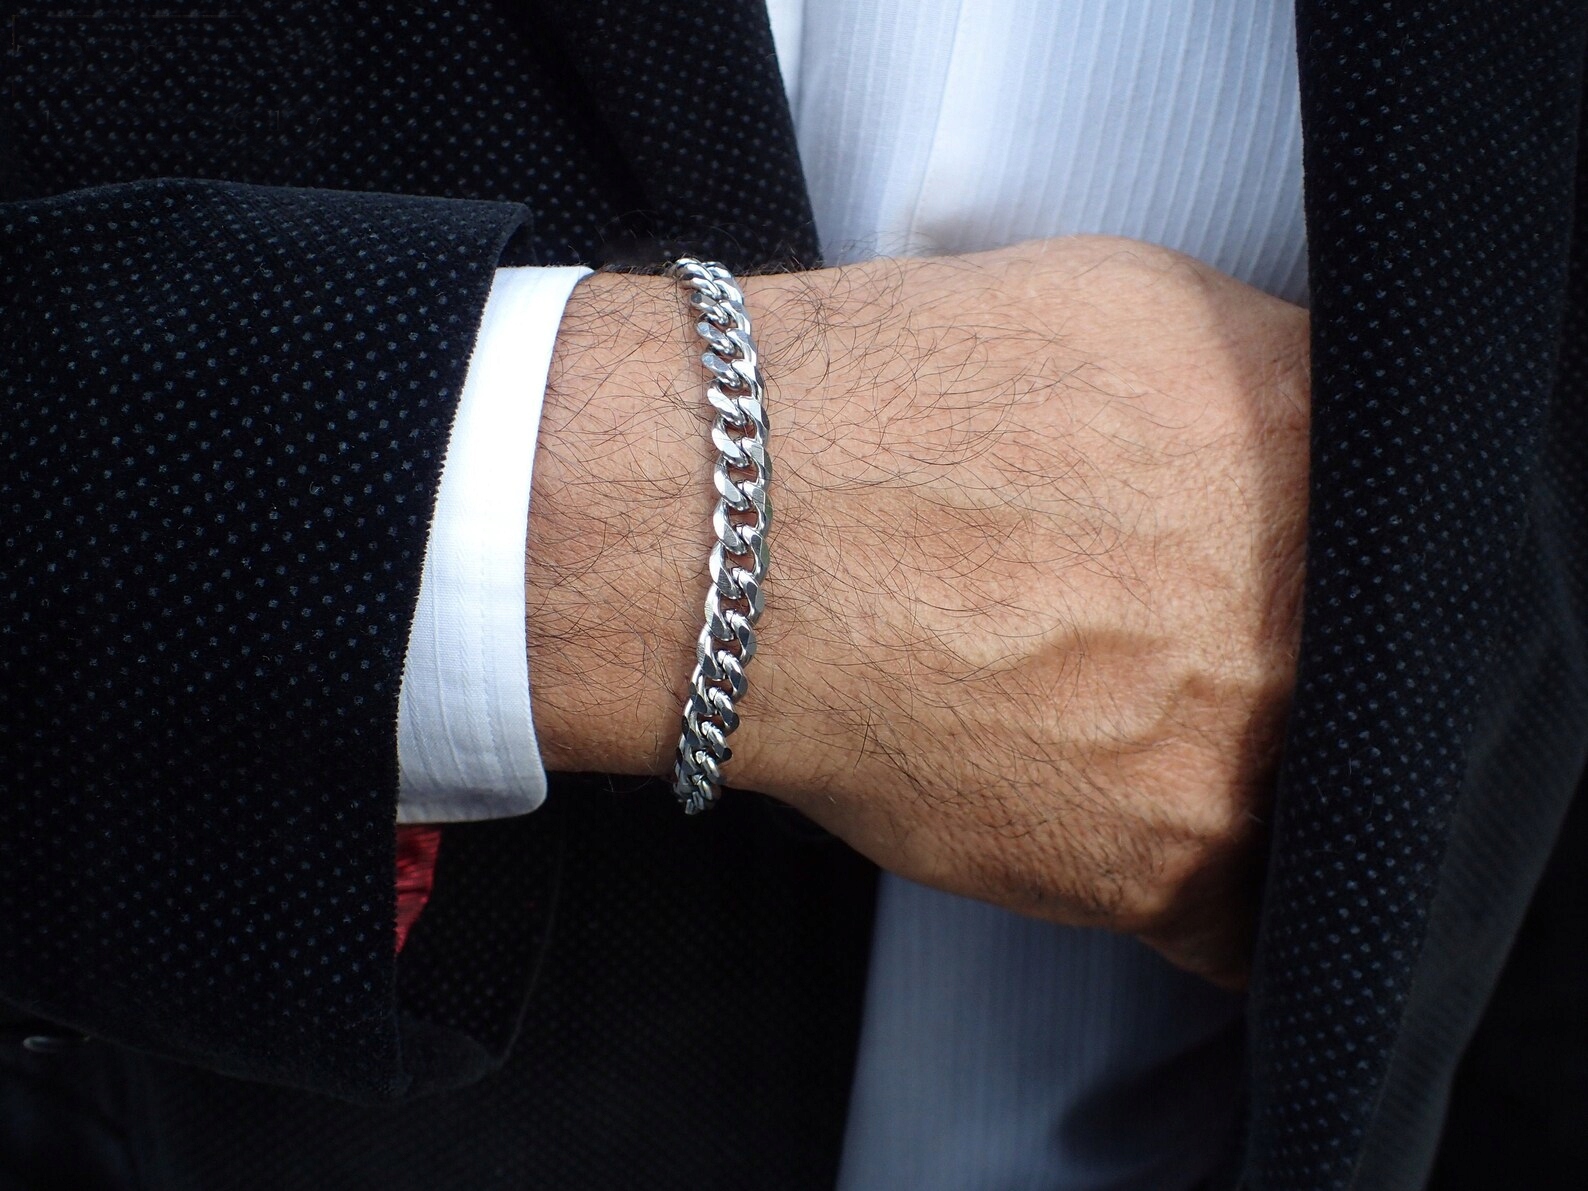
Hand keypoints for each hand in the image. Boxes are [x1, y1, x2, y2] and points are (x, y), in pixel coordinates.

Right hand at [527, 238, 1309, 987]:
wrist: (746, 535)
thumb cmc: (896, 403)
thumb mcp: (1121, 304)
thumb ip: (1254, 375)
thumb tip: (1294, 422)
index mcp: (1312, 441)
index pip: (1409, 512)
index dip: (1345, 541)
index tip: (1296, 558)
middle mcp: (1308, 604)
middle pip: (1370, 660)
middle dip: (1302, 652)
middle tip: (1205, 639)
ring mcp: (1243, 751)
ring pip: (1322, 794)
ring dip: (1268, 771)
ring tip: (1156, 730)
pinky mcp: (1157, 871)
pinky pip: (1243, 924)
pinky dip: (1215, 890)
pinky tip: (1145, 829)